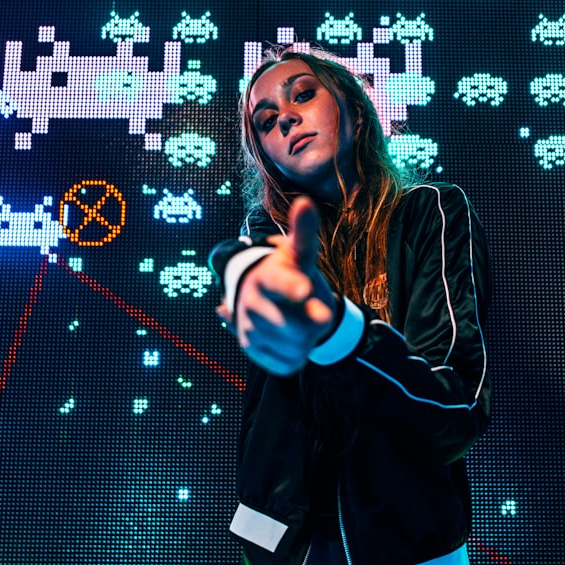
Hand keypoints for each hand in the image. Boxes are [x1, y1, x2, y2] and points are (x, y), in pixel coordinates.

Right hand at [217, 197, 336, 375]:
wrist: (271, 299)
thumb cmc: (292, 272)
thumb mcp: (301, 253)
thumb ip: (305, 233)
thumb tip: (305, 202)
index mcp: (267, 276)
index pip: (280, 282)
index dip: (292, 287)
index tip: (306, 290)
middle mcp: (252, 302)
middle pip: (293, 325)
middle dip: (312, 323)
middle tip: (315, 310)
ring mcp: (249, 328)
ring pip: (293, 346)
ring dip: (306, 338)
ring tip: (300, 320)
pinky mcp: (252, 350)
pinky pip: (287, 362)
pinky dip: (297, 355)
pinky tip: (291, 338)